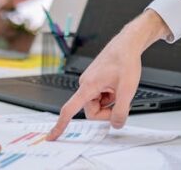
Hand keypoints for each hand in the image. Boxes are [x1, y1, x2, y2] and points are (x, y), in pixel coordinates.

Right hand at [48, 10, 169, 138]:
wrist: (127, 44)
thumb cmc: (125, 60)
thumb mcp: (128, 90)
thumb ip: (121, 111)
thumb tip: (116, 124)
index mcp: (88, 86)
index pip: (70, 109)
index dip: (60, 125)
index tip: (52, 137)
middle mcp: (85, 84)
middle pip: (92, 111)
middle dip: (107, 111)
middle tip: (122, 103)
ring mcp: (90, 82)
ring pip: (97, 104)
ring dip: (110, 102)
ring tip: (120, 88)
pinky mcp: (95, 80)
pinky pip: (100, 96)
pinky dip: (110, 96)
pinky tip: (117, 85)